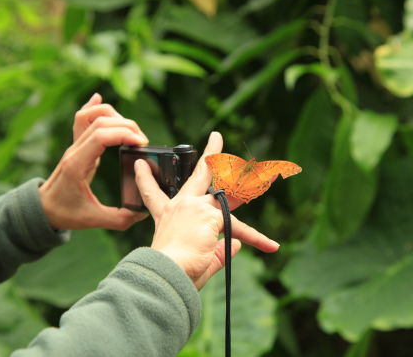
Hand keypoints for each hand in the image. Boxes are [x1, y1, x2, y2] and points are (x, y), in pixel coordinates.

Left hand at [39, 93, 148, 229]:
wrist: (42, 209)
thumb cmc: (65, 213)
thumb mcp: (94, 220)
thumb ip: (120, 219)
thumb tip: (143, 213)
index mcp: (77, 165)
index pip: (101, 136)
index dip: (124, 134)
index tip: (142, 144)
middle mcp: (75, 150)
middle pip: (100, 122)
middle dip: (126, 126)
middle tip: (142, 141)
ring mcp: (74, 146)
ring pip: (91, 115)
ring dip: (114, 116)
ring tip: (131, 131)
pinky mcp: (77, 145)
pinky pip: (82, 118)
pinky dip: (92, 106)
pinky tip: (99, 98)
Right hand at [134, 131, 279, 288]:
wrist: (164, 274)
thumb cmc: (172, 271)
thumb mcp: (192, 258)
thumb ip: (216, 251)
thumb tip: (238, 244)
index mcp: (166, 218)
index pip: (153, 194)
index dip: (145, 179)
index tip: (141, 165)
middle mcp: (181, 207)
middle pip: (200, 175)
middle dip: (212, 154)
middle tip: (217, 138)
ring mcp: (196, 208)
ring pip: (230, 193)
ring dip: (251, 184)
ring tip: (271, 174)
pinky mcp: (211, 215)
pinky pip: (242, 228)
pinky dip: (258, 240)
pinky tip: (271, 246)